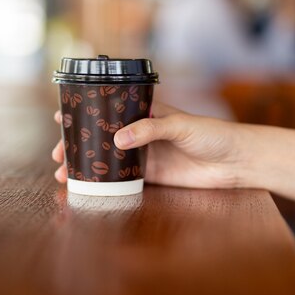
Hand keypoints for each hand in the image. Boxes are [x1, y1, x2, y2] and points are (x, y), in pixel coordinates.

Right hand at [52, 103, 245, 188]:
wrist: (236, 161)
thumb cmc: (213, 133)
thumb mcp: (181, 125)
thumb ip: (151, 129)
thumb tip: (118, 140)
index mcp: (146, 112)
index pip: (110, 108)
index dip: (86, 112)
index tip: (62, 117)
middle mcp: (140, 132)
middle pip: (102, 136)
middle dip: (78, 144)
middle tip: (59, 154)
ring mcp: (144, 154)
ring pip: (107, 158)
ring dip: (87, 164)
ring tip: (65, 173)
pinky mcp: (151, 176)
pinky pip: (122, 177)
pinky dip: (104, 181)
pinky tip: (88, 185)